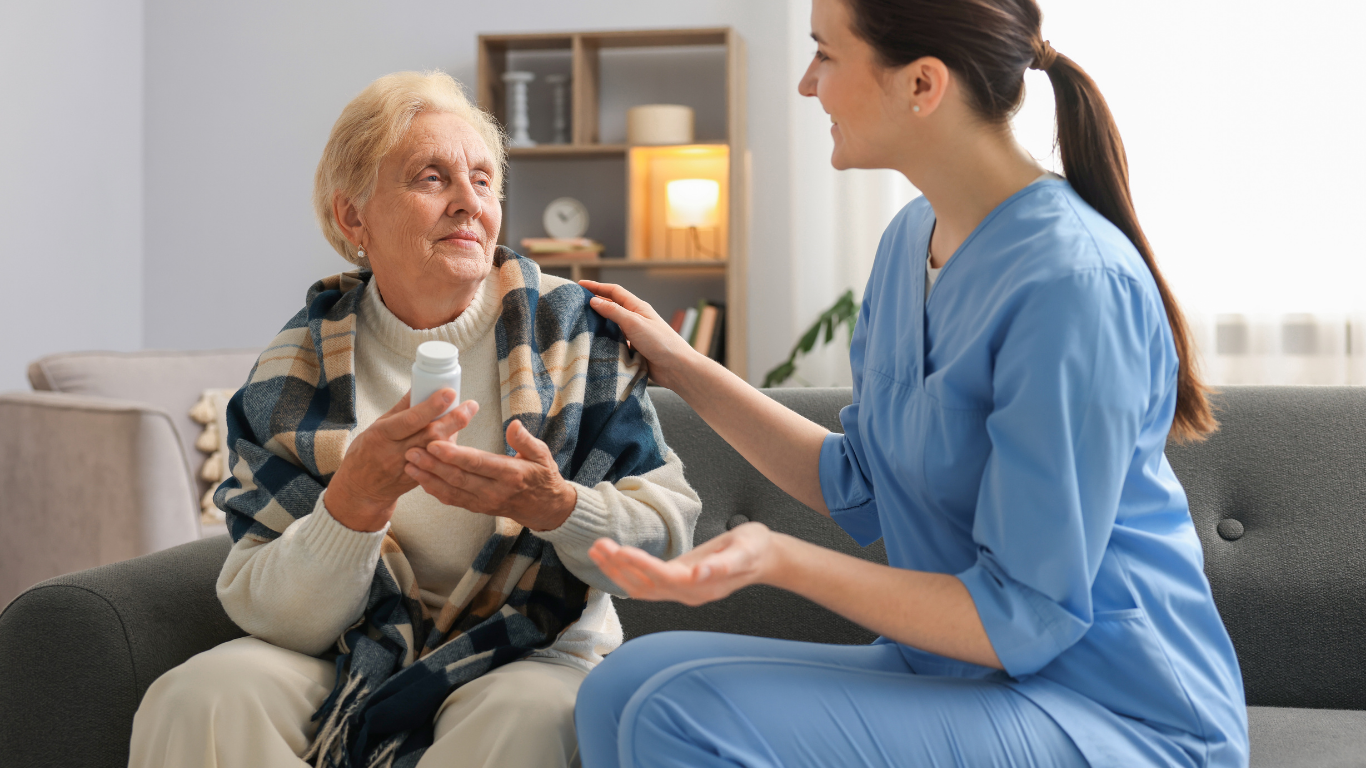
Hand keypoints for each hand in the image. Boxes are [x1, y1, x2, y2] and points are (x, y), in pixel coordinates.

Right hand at [327, 390, 476, 531]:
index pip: (411, 420)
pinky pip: (438, 464)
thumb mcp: (376, 427)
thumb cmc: (366, 453)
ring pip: (438, 451)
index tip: (449, 393)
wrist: (361, 490)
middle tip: (470, 405)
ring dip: (455, 432)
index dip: (431, 406)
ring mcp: (409, 469)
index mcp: (383, 435)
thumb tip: (419, 386)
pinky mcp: (418, 480)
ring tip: (467, 413)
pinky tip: (456, 435)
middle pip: (430, 435)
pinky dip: (449, 449)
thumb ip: (401, 409)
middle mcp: (396, 453)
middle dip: (454, 419)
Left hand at [404, 419, 577, 530]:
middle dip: (433, 465)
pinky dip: (435, 490)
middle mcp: (495, 491)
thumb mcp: (542, 454)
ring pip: (452, 491)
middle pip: (459, 478)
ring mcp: (484, 502)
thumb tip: (513, 425)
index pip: (478, 464)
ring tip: (409, 464)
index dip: (455, 455)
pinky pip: (453, 500)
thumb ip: (525, 440)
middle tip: (412, 450)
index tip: (435, 443)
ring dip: (428, 478)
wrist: (545, 507)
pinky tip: (421, 479)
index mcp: (510, 474)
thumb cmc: (542, 476)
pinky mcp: (477, 507)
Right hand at [578, 280, 705, 390]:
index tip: (580, 285)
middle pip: (612, 307)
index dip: (597, 287)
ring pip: (612, 325)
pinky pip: (615, 342)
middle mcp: (636, 319)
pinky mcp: (634, 349)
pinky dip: (605, 341)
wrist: (676, 368)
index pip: (614, 292)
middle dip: (595, 303)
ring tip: (580, 323)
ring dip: (599, 323)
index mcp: (638, 307)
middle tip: (576, 303)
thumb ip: (613, 311)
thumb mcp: (634, 323)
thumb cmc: (660, 342)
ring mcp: (635, 334)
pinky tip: (594, 344)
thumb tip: (593, 301)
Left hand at [587, 522, 778, 605]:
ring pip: (641, 588)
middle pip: (645, 586)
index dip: (639, 565)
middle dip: (619, 568)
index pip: (663, 577)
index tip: (619, 550)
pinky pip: (646, 584)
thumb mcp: (744, 551)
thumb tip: (698, 574)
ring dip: (617, 571)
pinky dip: (626, 573)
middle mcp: (688, 593)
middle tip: (599, 546)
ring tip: (598, 550)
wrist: (764, 557)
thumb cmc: (754, 549)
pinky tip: (612, 560)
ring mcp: (681, 591)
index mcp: (701, 585)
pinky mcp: (677, 583)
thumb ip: (721, 565)